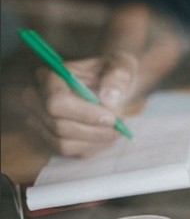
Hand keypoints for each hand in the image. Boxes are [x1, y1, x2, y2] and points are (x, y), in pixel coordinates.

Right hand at [23, 51, 138, 156]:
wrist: (113, 85)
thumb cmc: (114, 73)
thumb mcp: (123, 67)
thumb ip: (118, 77)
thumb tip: (109, 99)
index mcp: (52, 77)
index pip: (56, 102)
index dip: (84, 114)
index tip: (112, 118)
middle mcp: (39, 99)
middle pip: (57, 126)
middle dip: (92, 131)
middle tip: (118, 126)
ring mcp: (42, 121)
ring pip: (63, 143)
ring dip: (94, 141)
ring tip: (116, 129)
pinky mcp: (52, 138)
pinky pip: (70, 151)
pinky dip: (93, 146)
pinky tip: (107, 135)